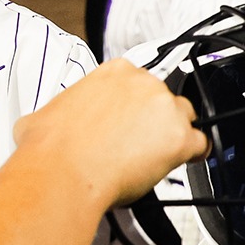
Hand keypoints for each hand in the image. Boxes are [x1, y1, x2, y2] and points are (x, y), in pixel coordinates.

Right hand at [15, 60, 206, 209]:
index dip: (135, 105)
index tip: (130, 119)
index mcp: (114, 71)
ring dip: (173, 134)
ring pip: (184, 118)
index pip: (139, 82)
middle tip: (136, 143)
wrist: (61, 172)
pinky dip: (193, 156)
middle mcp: (143, 83)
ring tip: (155, 156)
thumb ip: (61, 111)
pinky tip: (181, 163)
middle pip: (163, 98)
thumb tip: (50, 123)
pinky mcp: (179, 138)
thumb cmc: (51, 148)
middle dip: (153, 119)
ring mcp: (164, 109)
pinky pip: (200, 145)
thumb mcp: (44, 114)